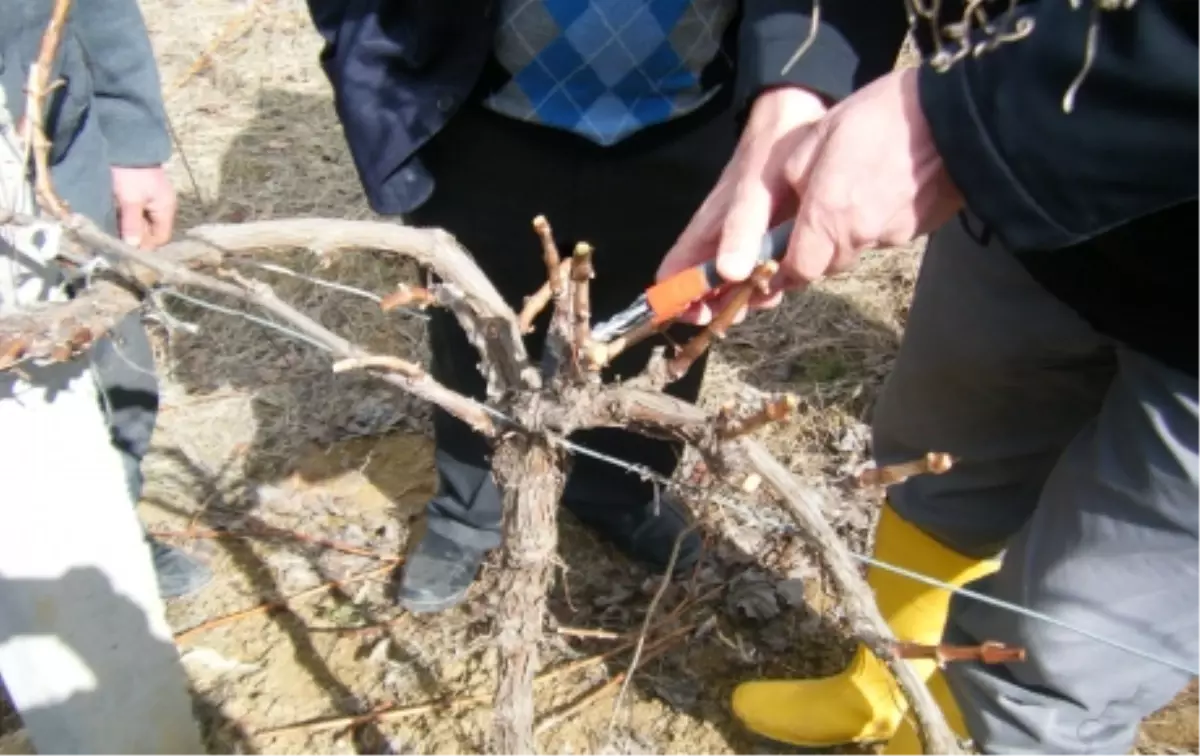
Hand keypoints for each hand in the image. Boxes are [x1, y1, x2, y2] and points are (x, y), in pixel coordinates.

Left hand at [111, 166, 176, 248]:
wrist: (126, 144)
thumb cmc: (131, 173)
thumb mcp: (130, 200)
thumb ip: (132, 224)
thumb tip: (133, 246)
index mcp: (165, 209)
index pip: (160, 237)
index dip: (146, 245)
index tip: (128, 249)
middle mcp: (162, 206)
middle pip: (151, 231)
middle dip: (136, 236)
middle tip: (117, 239)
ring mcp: (152, 199)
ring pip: (142, 221)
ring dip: (129, 226)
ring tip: (114, 228)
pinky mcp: (141, 193)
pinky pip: (136, 212)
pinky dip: (126, 216)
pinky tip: (115, 216)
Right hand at [657, 86, 828, 323]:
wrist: (798, 123)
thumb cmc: (764, 156)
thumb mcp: (750, 192)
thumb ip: (739, 231)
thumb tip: (727, 274)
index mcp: (702, 233)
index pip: (672, 277)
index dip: (678, 303)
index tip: (699, 317)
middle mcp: (719, 243)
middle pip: (707, 291)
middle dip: (723, 306)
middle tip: (745, 308)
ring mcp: (745, 244)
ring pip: (739, 285)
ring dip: (752, 295)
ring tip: (772, 290)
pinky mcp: (771, 242)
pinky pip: (767, 272)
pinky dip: (776, 280)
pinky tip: (792, 275)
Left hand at [773, 66, 961, 287]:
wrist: (957, 117)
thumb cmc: (882, 117)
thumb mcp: (820, 135)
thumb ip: (796, 180)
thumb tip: (794, 209)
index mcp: (828, 216)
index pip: (799, 271)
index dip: (785, 269)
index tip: (779, 260)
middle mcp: (860, 236)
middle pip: (828, 263)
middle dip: (818, 247)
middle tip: (817, 214)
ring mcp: (894, 236)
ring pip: (858, 246)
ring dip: (850, 231)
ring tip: (859, 187)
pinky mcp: (919, 229)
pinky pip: (888, 233)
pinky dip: (880, 218)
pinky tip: (887, 185)